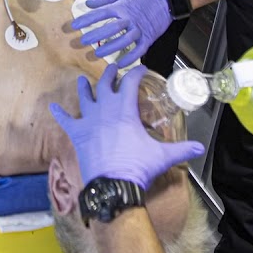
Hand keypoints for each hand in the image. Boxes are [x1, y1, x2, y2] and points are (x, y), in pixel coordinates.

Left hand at [50, 64, 203, 188]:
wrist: (113, 184)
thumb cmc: (138, 167)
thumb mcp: (163, 156)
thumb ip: (182, 149)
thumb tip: (200, 148)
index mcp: (125, 109)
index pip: (131, 82)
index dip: (135, 72)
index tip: (139, 68)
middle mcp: (105, 110)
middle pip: (105, 84)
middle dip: (109, 74)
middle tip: (112, 68)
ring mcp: (89, 121)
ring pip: (84, 97)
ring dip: (83, 88)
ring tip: (81, 80)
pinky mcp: (77, 135)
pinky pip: (66, 121)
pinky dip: (59, 114)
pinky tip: (52, 107)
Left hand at [71, 0, 171, 67]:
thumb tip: (88, 3)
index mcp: (122, 6)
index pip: (100, 13)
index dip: (86, 19)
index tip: (74, 25)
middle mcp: (129, 19)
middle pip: (109, 28)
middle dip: (95, 36)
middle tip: (82, 41)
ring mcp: (139, 29)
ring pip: (123, 41)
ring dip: (110, 48)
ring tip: (97, 53)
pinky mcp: (148, 38)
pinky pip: (138, 50)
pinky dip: (130, 57)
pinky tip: (120, 63)